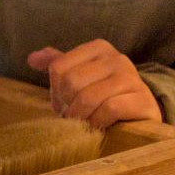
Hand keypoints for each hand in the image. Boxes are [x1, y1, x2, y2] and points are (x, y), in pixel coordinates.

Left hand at [28, 40, 162, 128]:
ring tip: (83, 123)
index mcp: (98, 48)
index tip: (64, 102)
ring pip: (88, 97)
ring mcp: (132, 77)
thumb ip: (57, 65)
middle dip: (68, 105)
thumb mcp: (80, 77)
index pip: (58, 67)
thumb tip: (31, 58)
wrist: (142, 115)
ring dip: (81, 117)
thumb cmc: (104, 95)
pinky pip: (109, 109)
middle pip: (71, 82)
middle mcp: (117, 58)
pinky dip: (98, 122)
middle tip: (74, 116)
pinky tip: (99, 126)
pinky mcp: (143, 99)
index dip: (56, 90)